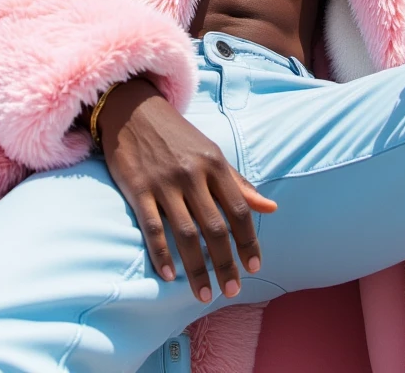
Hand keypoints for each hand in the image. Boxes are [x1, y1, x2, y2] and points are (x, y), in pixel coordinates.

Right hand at [96, 78, 277, 302]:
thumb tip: (271, 208)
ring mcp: (164, 182)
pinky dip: (162, 254)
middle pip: (214, 227)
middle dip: (225, 263)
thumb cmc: (178, 136)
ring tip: (205, 294)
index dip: (248, 241)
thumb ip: (238, 183)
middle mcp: (192, 174)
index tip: (254, 267)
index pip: (238, 209)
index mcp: (214, 164)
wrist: (134, 109)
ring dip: (196, 269)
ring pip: (186, 234)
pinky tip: (169, 276)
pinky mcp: (138, 188)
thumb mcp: (211, 152)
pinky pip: (152, 227)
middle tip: (232, 291)